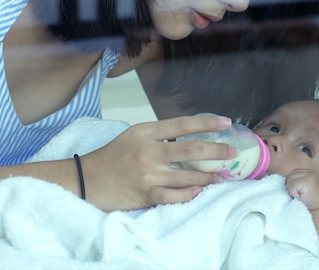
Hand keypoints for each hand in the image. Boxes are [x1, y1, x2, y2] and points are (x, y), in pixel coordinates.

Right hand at [80, 115, 234, 210]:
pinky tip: (199, 191)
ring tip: (220, 175)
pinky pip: (176, 196)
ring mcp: (148, 174)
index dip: (206, 123)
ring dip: (208, 177)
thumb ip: (157, 136)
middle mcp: (148, 151)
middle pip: (192, 150)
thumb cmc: (110, 158)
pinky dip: (190, 194)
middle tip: (232, 152)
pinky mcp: (146, 194)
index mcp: (145, 132)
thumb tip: (187, 137)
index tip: (225, 123)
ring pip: (189, 177)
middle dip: (217, 151)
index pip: (182, 125)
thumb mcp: (132, 137)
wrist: (86, 180)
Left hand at [285, 169, 318, 210]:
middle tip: (300, 196)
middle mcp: (313, 172)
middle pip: (291, 175)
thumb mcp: (303, 189)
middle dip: (291, 186)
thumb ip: (297, 181)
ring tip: (301, 196)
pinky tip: (301, 197)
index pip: (294, 173)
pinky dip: (293, 193)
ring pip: (290, 178)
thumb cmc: (309, 203)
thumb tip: (283, 179)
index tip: (299, 193)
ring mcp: (311, 175)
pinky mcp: (308, 180)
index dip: (292, 184)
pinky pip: (292, 185)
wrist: (318, 214)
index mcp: (311, 173)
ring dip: (292, 190)